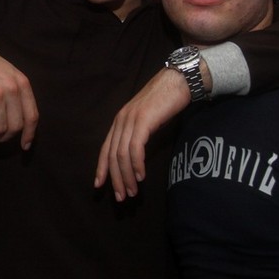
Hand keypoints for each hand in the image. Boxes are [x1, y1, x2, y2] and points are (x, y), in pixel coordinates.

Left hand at [95, 68, 189, 200]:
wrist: (178, 81)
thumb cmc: (166, 102)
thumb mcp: (147, 120)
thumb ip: (139, 135)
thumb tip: (136, 157)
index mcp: (120, 121)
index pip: (105, 149)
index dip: (101, 168)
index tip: (99, 186)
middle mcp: (121, 120)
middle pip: (112, 155)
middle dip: (115, 179)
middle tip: (121, 197)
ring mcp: (130, 120)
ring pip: (122, 155)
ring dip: (127, 176)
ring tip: (132, 192)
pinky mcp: (143, 120)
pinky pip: (135, 148)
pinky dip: (136, 165)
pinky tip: (141, 176)